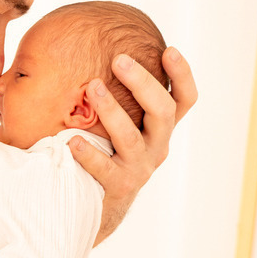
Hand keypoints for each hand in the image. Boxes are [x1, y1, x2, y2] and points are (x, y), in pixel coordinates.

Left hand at [71, 47, 196, 239]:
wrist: (97, 207)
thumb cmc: (104, 153)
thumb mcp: (119, 127)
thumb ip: (115, 97)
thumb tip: (87, 55)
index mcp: (159, 129)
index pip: (184, 100)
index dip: (182, 75)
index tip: (169, 50)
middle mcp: (156, 146)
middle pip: (162, 111)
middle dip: (142, 83)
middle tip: (119, 59)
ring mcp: (139, 168)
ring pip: (131, 137)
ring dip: (112, 110)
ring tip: (92, 87)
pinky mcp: (118, 187)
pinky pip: (103, 168)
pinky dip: (88, 153)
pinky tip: (72, 140)